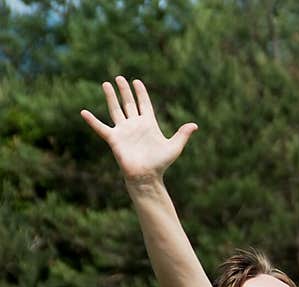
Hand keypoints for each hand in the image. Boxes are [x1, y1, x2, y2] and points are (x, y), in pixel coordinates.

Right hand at [80, 76, 196, 181]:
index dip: (141, 93)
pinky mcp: (114, 139)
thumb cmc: (161, 164)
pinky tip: (83, 112)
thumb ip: (182, 134)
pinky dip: (92, 121)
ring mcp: (124, 131)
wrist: (147, 176)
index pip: (144, 104)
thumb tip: (195, 125)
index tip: (137, 81)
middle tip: (119, 77)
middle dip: (124, 90)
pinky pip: (101, 128)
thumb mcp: (175, 147)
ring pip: (116, 110)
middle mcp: (135, 125)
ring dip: (111, 97)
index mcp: (149, 125)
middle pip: (128, 103)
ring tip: (106, 84)